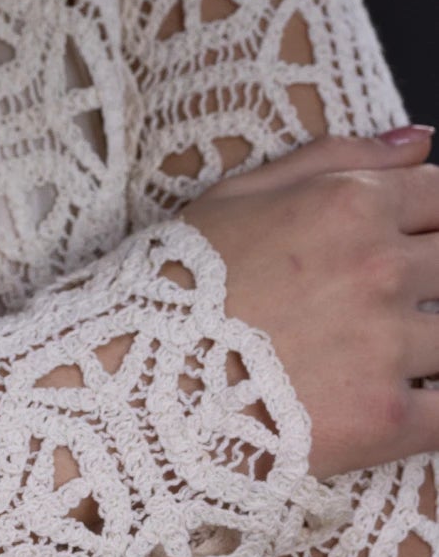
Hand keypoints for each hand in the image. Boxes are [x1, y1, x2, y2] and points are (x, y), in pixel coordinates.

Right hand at [179, 126, 438, 480]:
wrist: (147, 379)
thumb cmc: (184, 278)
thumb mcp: (243, 191)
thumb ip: (340, 155)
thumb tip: (421, 138)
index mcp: (350, 203)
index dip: (432, 214)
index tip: (412, 236)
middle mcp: (380, 267)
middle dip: (433, 270)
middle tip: (383, 291)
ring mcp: (389, 344)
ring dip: (430, 337)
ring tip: (374, 344)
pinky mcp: (389, 418)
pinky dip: (436, 405)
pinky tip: (404, 399)